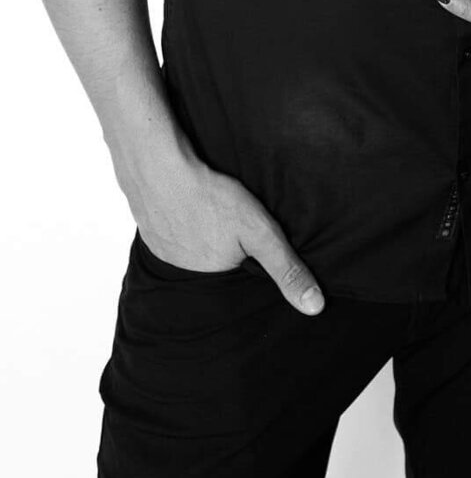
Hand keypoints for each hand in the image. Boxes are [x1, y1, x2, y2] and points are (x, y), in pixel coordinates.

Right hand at [122, 145, 324, 314]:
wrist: (157, 169)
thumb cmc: (210, 198)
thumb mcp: (260, 232)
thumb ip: (286, 268)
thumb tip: (314, 307)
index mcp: (212, 277)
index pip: (237, 275)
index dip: (246, 258)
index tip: (249, 241)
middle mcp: (183, 272)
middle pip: (213, 261)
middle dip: (222, 246)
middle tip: (226, 221)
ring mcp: (162, 251)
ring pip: (190, 246)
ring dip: (199, 233)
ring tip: (210, 213)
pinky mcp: (149, 230)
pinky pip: (170, 231)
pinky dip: (180, 220)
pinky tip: (187, 204)